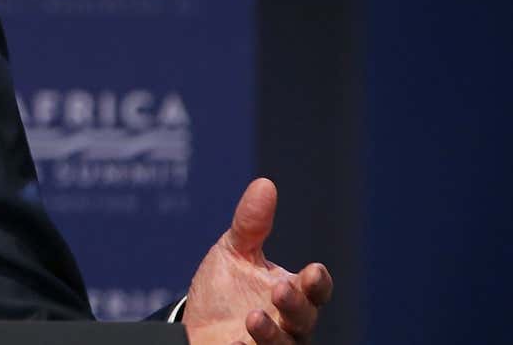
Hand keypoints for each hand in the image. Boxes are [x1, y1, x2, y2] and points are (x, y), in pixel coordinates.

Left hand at [183, 178, 332, 344]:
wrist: (194, 326)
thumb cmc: (223, 290)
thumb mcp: (233, 253)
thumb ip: (251, 224)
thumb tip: (265, 183)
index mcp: (291, 293)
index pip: (316, 290)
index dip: (317, 283)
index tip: (312, 271)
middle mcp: (289, 325)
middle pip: (305, 319)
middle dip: (296, 305)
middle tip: (280, 290)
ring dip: (272, 333)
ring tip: (252, 317)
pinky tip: (235, 342)